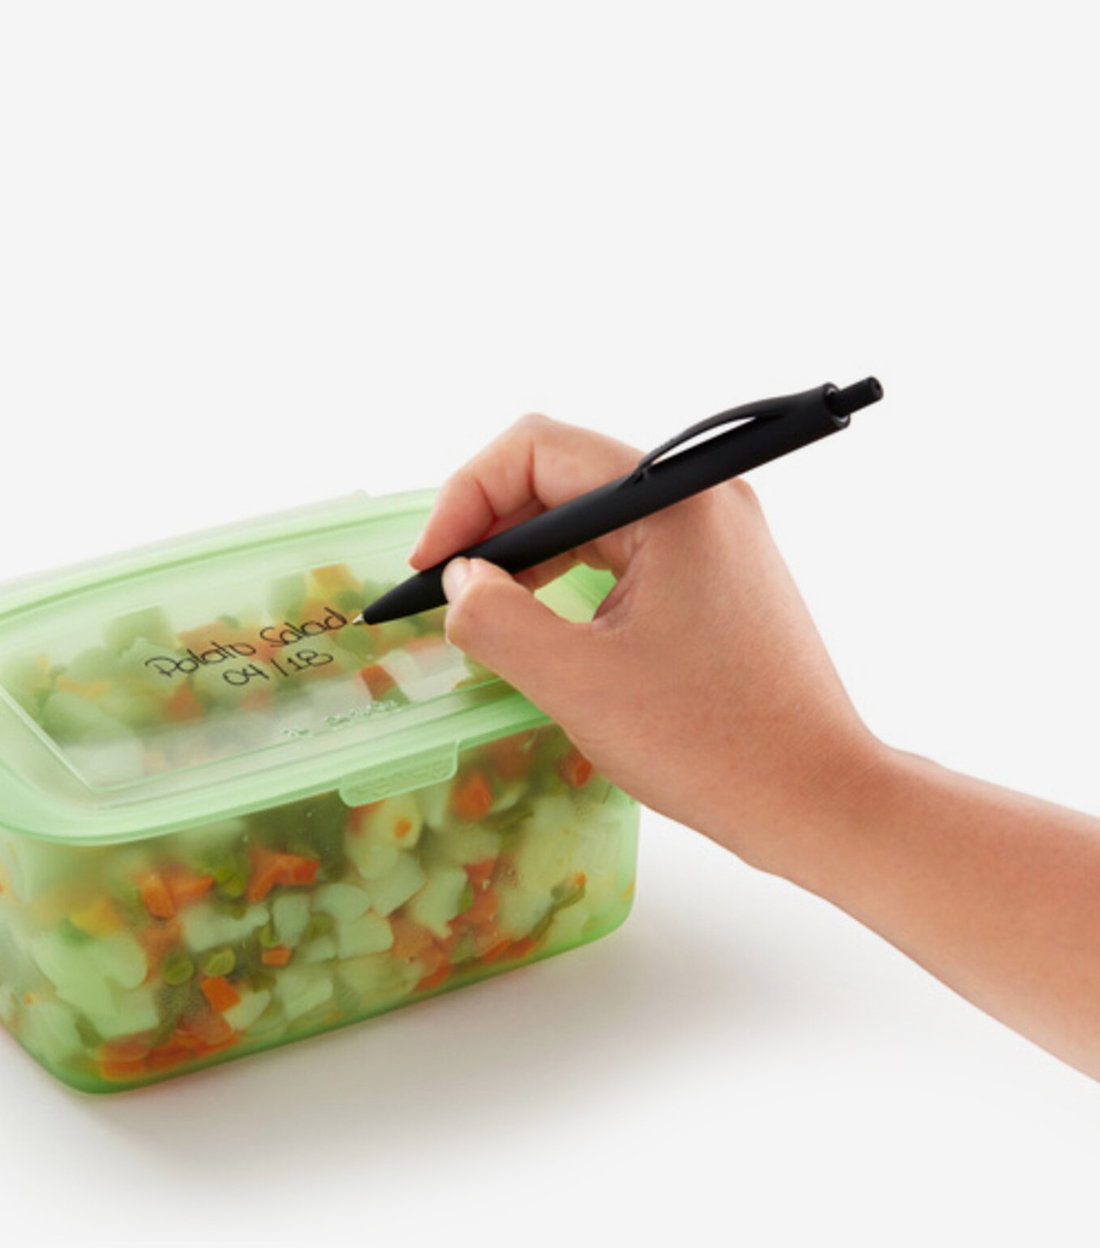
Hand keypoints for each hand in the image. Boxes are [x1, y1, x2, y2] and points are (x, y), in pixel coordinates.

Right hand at [411, 413, 877, 879]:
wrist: (816, 798)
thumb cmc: (714, 745)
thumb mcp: (576, 683)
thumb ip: (497, 619)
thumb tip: (460, 583)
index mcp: (674, 503)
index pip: (539, 450)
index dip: (466, 498)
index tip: (431, 565)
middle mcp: (702, 500)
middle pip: (564, 473)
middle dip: (491, 525)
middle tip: (445, 590)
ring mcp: (716, 538)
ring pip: (592, 514)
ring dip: (527, 553)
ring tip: (483, 611)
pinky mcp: (719, 577)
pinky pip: (625, 550)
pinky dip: (570, 576)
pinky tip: (538, 623)